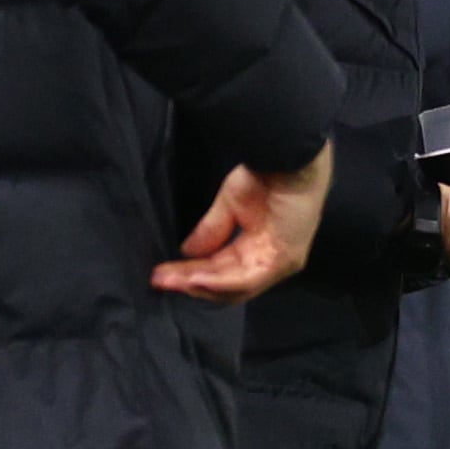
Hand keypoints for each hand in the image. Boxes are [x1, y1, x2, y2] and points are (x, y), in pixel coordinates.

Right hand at [154, 147, 333, 301]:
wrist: (290, 161)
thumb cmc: (267, 178)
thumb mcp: (229, 207)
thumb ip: (211, 232)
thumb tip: (187, 252)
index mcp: (258, 250)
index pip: (223, 271)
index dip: (192, 273)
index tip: (163, 273)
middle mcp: (270, 262)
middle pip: (227, 285)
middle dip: (191, 283)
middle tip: (159, 281)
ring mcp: (279, 264)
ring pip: (235, 287)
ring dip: (200, 285)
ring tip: (171, 281)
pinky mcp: (283, 260)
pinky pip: (248, 279)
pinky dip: (220, 282)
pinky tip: (196, 279)